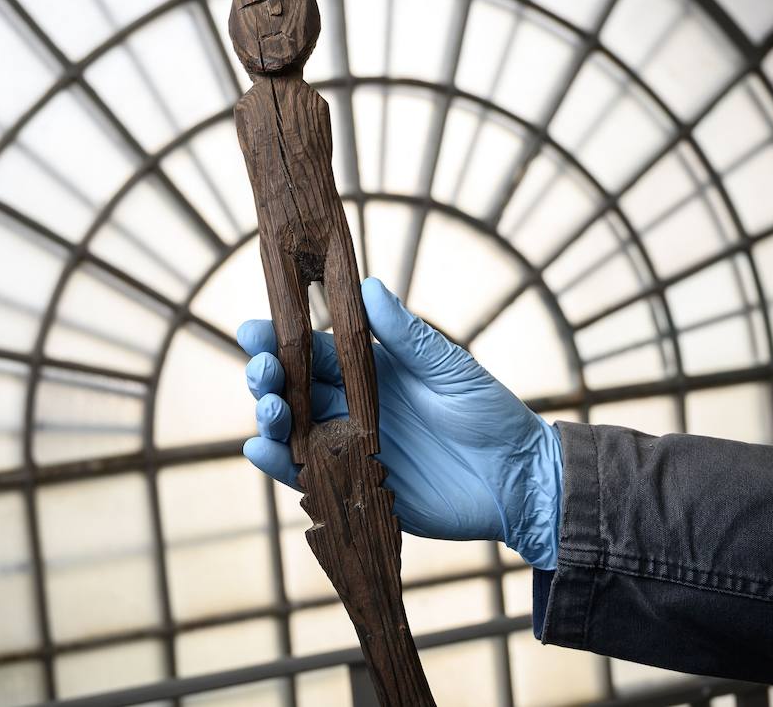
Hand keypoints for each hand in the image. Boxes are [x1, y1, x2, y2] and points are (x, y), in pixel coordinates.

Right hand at [237, 278, 562, 569]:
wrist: (518, 478)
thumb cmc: (488, 412)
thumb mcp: (448, 367)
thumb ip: (407, 335)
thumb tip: (368, 285)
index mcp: (369, 370)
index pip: (313, 349)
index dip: (279, 337)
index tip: (253, 329)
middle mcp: (351, 406)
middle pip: (292, 388)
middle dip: (267, 376)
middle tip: (262, 371)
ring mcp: (349, 447)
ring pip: (292, 430)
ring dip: (269, 417)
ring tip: (268, 408)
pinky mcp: (354, 487)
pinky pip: (307, 475)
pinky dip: (279, 464)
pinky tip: (260, 449)